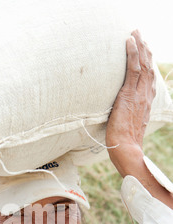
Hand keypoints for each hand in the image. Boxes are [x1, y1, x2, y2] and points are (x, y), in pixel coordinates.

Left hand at [105, 30, 155, 176]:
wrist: (126, 149)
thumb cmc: (123, 143)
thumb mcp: (127, 127)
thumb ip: (125, 117)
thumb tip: (116, 116)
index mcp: (146, 104)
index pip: (148, 79)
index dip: (147, 64)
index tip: (144, 52)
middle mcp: (145, 97)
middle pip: (148, 68)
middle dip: (145, 50)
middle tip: (140, 35)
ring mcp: (139, 95)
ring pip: (142, 65)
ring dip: (139, 46)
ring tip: (135, 32)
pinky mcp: (129, 95)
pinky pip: (133, 70)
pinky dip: (132, 54)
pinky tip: (129, 42)